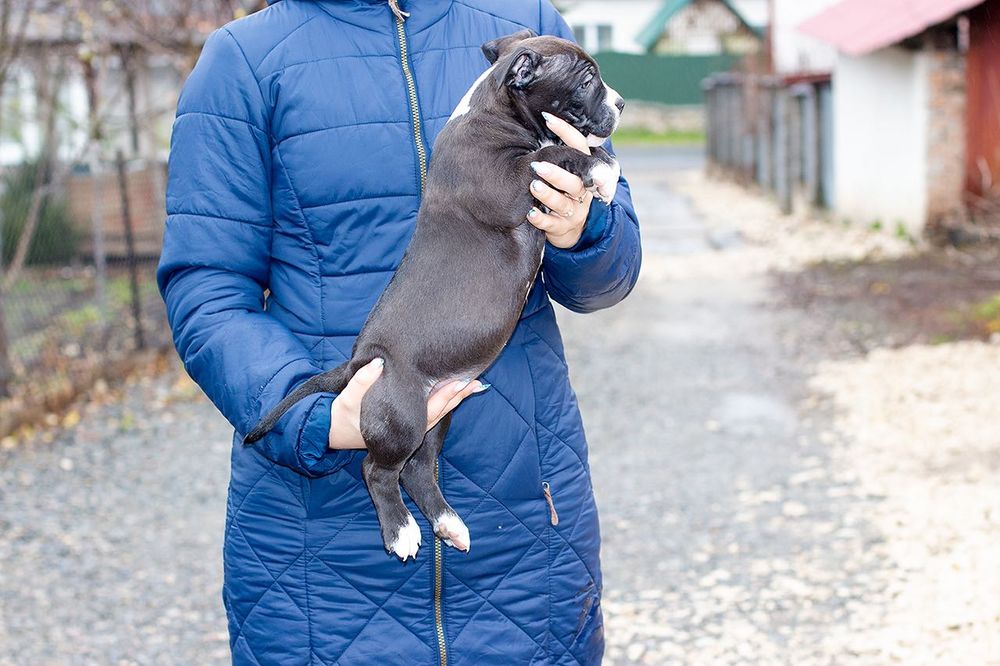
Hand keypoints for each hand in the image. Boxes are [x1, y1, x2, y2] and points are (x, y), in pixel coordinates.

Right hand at [328, 358, 487, 449]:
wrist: (333, 431)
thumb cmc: (342, 413)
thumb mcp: (348, 397)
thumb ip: (362, 380)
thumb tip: (378, 363)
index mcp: (398, 422)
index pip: (428, 409)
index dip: (445, 396)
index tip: (461, 383)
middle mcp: (408, 426)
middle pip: (439, 410)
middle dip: (458, 396)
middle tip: (477, 383)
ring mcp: (409, 424)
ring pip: (438, 411)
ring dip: (455, 398)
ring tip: (474, 384)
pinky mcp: (407, 418)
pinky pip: (432, 409)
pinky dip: (446, 400)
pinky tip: (456, 388)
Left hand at [526, 112, 593, 248]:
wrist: (571, 228)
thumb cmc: (563, 192)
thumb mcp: (566, 171)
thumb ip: (558, 151)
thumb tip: (539, 115)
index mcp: (584, 170)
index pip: (579, 147)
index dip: (566, 132)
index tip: (548, 118)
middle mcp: (583, 190)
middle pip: (575, 181)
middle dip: (557, 173)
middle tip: (537, 166)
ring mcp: (575, 211)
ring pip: (564, 203)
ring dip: (548, 195)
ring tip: (533, 186)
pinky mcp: (563, 228)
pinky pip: (553, 224)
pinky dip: (542, 219)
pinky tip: (530, 213)